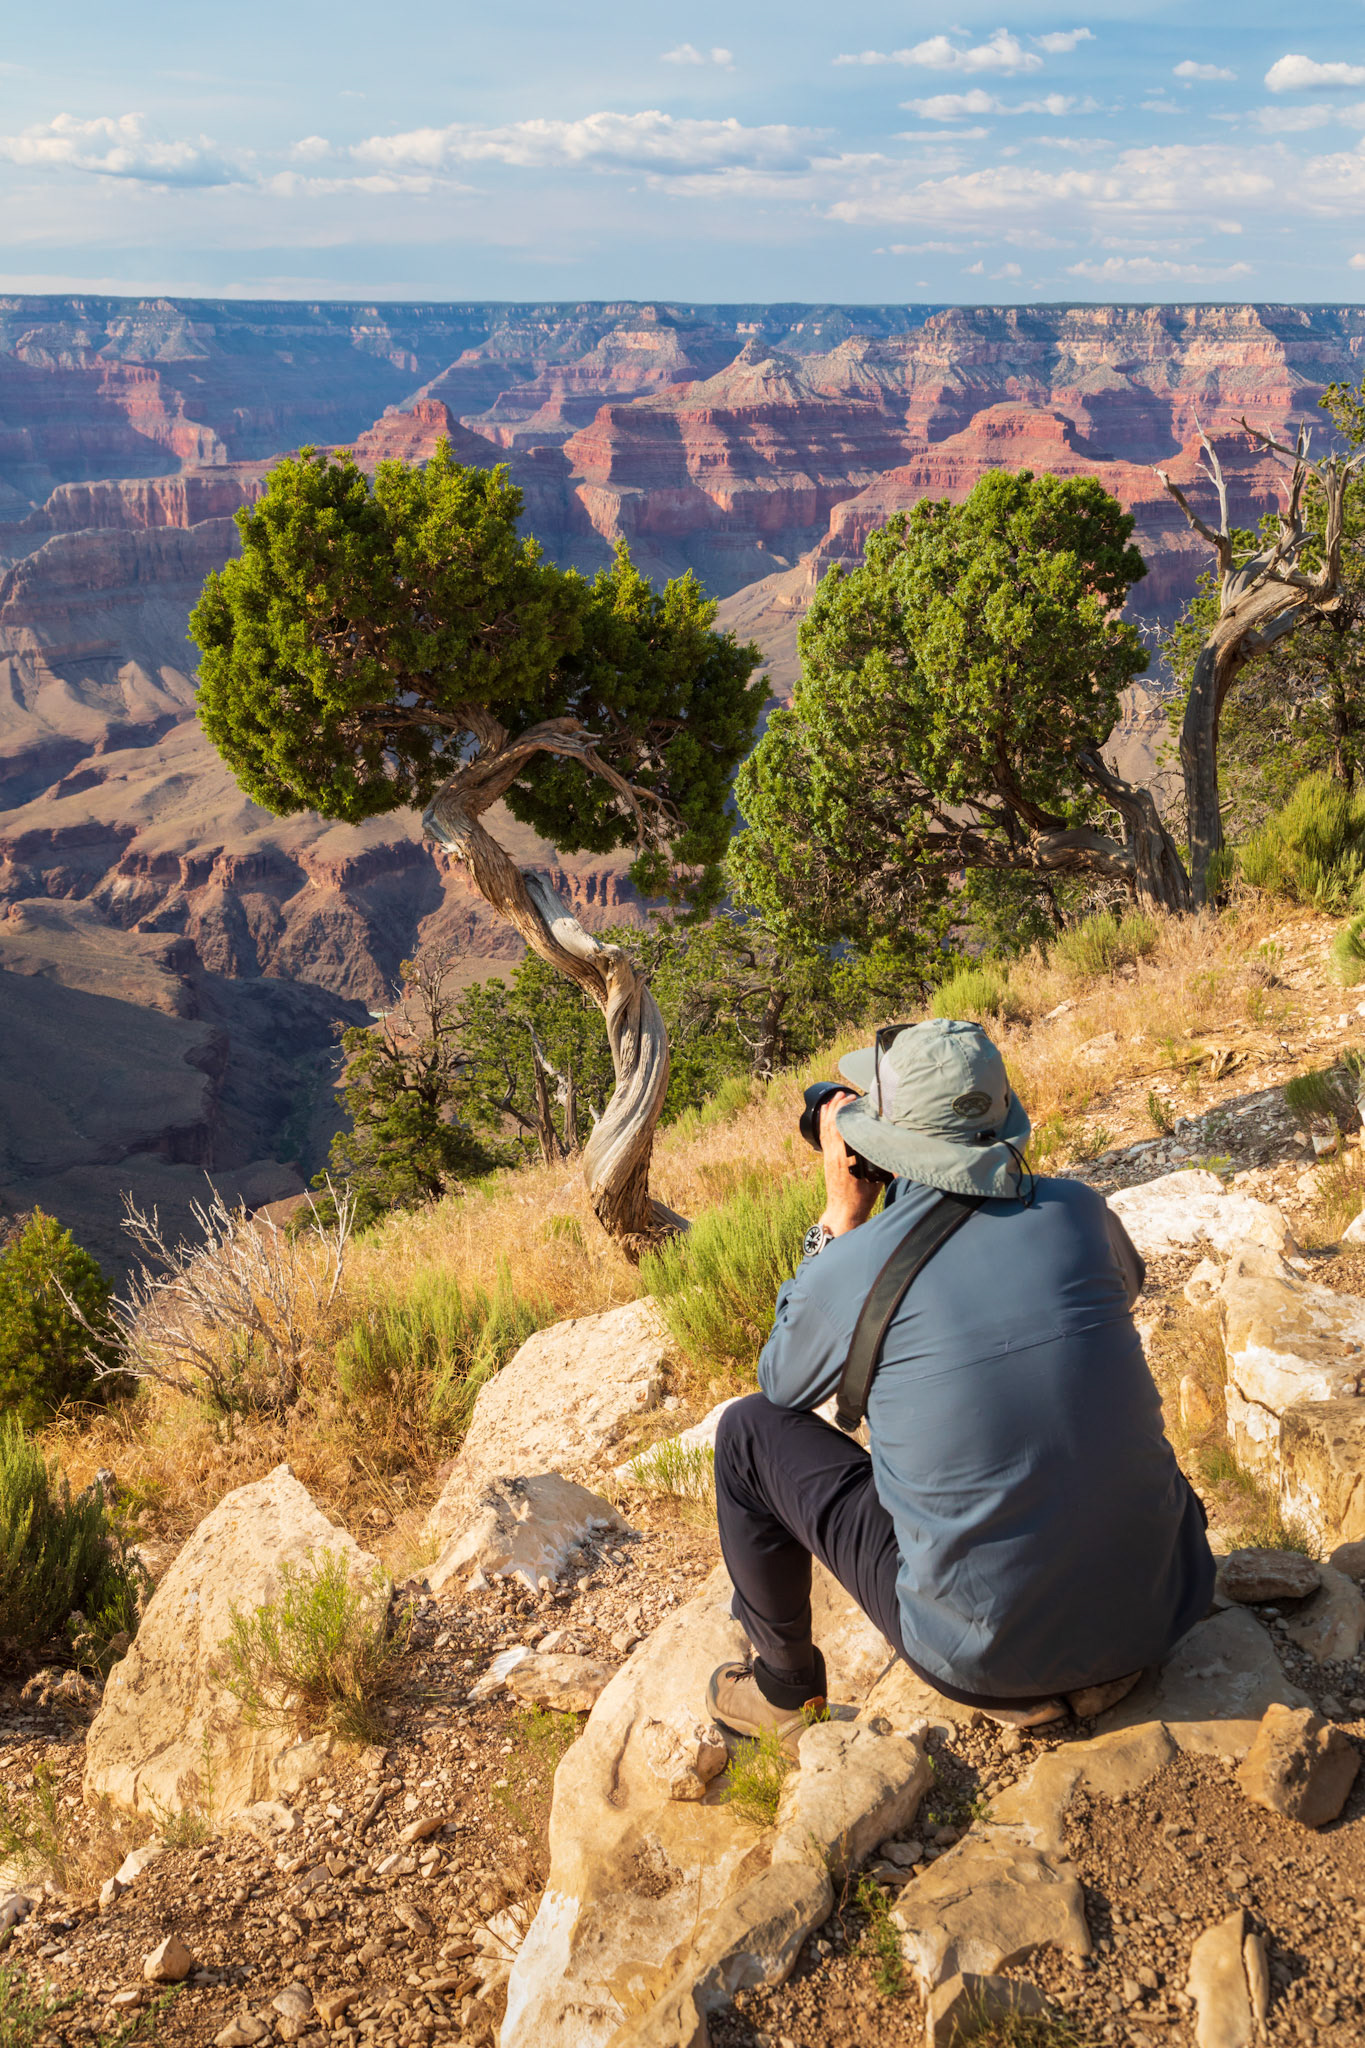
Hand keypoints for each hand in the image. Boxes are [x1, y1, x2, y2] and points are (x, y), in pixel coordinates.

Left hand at [817, 1091, 879, 1237]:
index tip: (854, 1099)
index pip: (842, 1128)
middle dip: (838, 1106)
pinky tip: (826, 1112)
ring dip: (830, 1110)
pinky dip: (824, 1121)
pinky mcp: (827, 1159)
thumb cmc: (861, 1198)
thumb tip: (893, 1145)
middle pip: (832, 1124)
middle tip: (847, 1094)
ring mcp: (829, 1156)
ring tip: (837, 1097)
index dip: (846, 1112)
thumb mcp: (876, 1179)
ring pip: (826, 1128)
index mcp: (845, 1158)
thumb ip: (881, 1161)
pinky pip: (823, 1135)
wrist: (843, 1212)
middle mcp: (834, 1154)